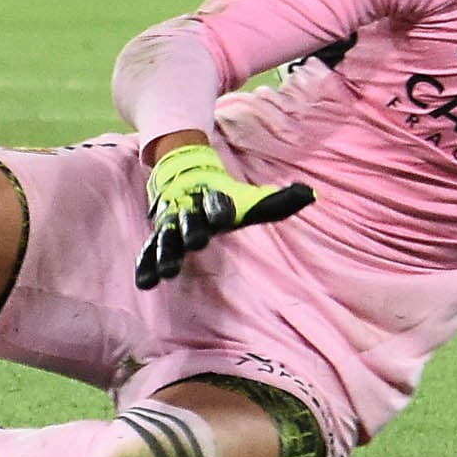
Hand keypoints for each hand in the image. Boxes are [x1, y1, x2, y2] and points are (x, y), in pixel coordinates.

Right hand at [134, 136, 314, 289]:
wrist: (184, 173)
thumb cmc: (225, 197)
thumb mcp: (250, 199)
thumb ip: (278, 201)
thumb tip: (311, 194)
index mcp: (214, 199)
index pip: (218, 203)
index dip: (220, 208)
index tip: (225, 216)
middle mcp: (190, 210)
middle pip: (189, 221)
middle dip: (191, 231)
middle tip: (195, 243)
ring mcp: (171, 223)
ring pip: (167, 238)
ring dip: (166, 253)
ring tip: (167, 271)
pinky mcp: (159, 235)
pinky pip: (149, 250)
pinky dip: (146, 264)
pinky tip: (145, 282)